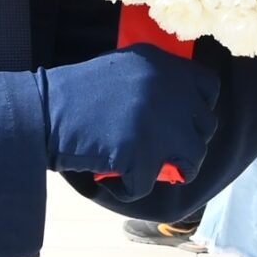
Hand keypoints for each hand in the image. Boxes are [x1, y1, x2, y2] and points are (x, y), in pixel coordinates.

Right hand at [40, 45, 218, 198]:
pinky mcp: (143, 158)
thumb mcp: (124, 67)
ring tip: (147, 170)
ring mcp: (160, 127)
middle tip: (163, 151)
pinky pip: (148, 185)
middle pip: (205, 128)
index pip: (209, 88)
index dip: (199, 107)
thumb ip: (156, 79)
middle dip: (188, 143)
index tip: (184, 120)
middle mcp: (171, 94)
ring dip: (173, 169)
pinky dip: (130, 189)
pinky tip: (113, 181)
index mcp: (167, 67)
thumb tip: (181, 105)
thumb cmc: (77, 90)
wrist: (46, 110)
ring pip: (192, 159)